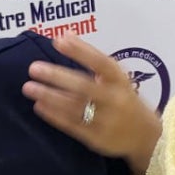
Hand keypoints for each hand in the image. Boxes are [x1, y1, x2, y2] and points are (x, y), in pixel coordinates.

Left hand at [22, 34, 160, 165]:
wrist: (145, 137)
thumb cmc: (125, 100)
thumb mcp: (118, 80)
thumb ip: (93, 61)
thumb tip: (64, 36)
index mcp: (121, 82)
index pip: (101, 63)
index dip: (80, 51)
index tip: (58, 40)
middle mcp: (115, 100)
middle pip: (84, 87)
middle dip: (57, 77)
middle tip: (33, 68)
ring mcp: (106, 121)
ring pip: (75, 107)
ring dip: (50, 97)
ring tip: (29, 88)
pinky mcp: (97, 138)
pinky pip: (72, 125)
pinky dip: (54, 116)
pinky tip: (39, 106)